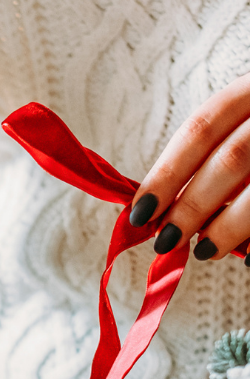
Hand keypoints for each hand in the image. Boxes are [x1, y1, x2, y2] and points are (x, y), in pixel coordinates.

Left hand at [129, 72, 249, 260]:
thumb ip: (212, 158)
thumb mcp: (242, 127)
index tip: (139, 213)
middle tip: (166, 240)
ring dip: (229, 226)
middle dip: (192, 206)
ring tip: (204, 250)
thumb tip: (160, 209)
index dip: (166, 173)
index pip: (201, 128)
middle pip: (232, 159)